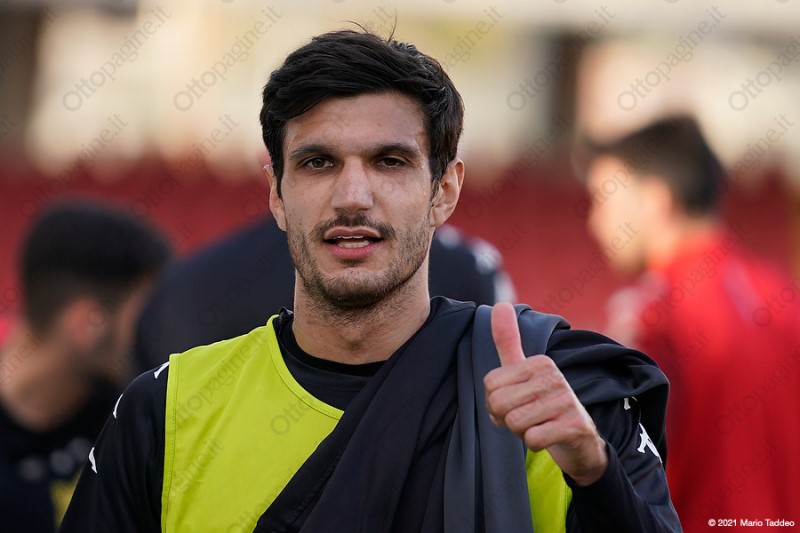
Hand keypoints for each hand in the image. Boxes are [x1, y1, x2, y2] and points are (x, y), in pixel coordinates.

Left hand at [483, 302, 607, 485]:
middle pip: (499, 403)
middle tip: (525, 417)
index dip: (494, 402)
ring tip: (538, 425)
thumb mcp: (522, 372)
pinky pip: (533, 439)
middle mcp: (555, 375)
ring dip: (521, 431)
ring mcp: (567, 400)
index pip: (489, 385)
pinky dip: (535, 443)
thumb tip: (500, 304)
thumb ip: (508, 341)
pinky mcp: (575, 425)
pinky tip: (549, 436)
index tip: (516, 402)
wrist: (579, 440)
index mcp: (539, 362)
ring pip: (515, 422)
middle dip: (505, 419)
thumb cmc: (542, 405)